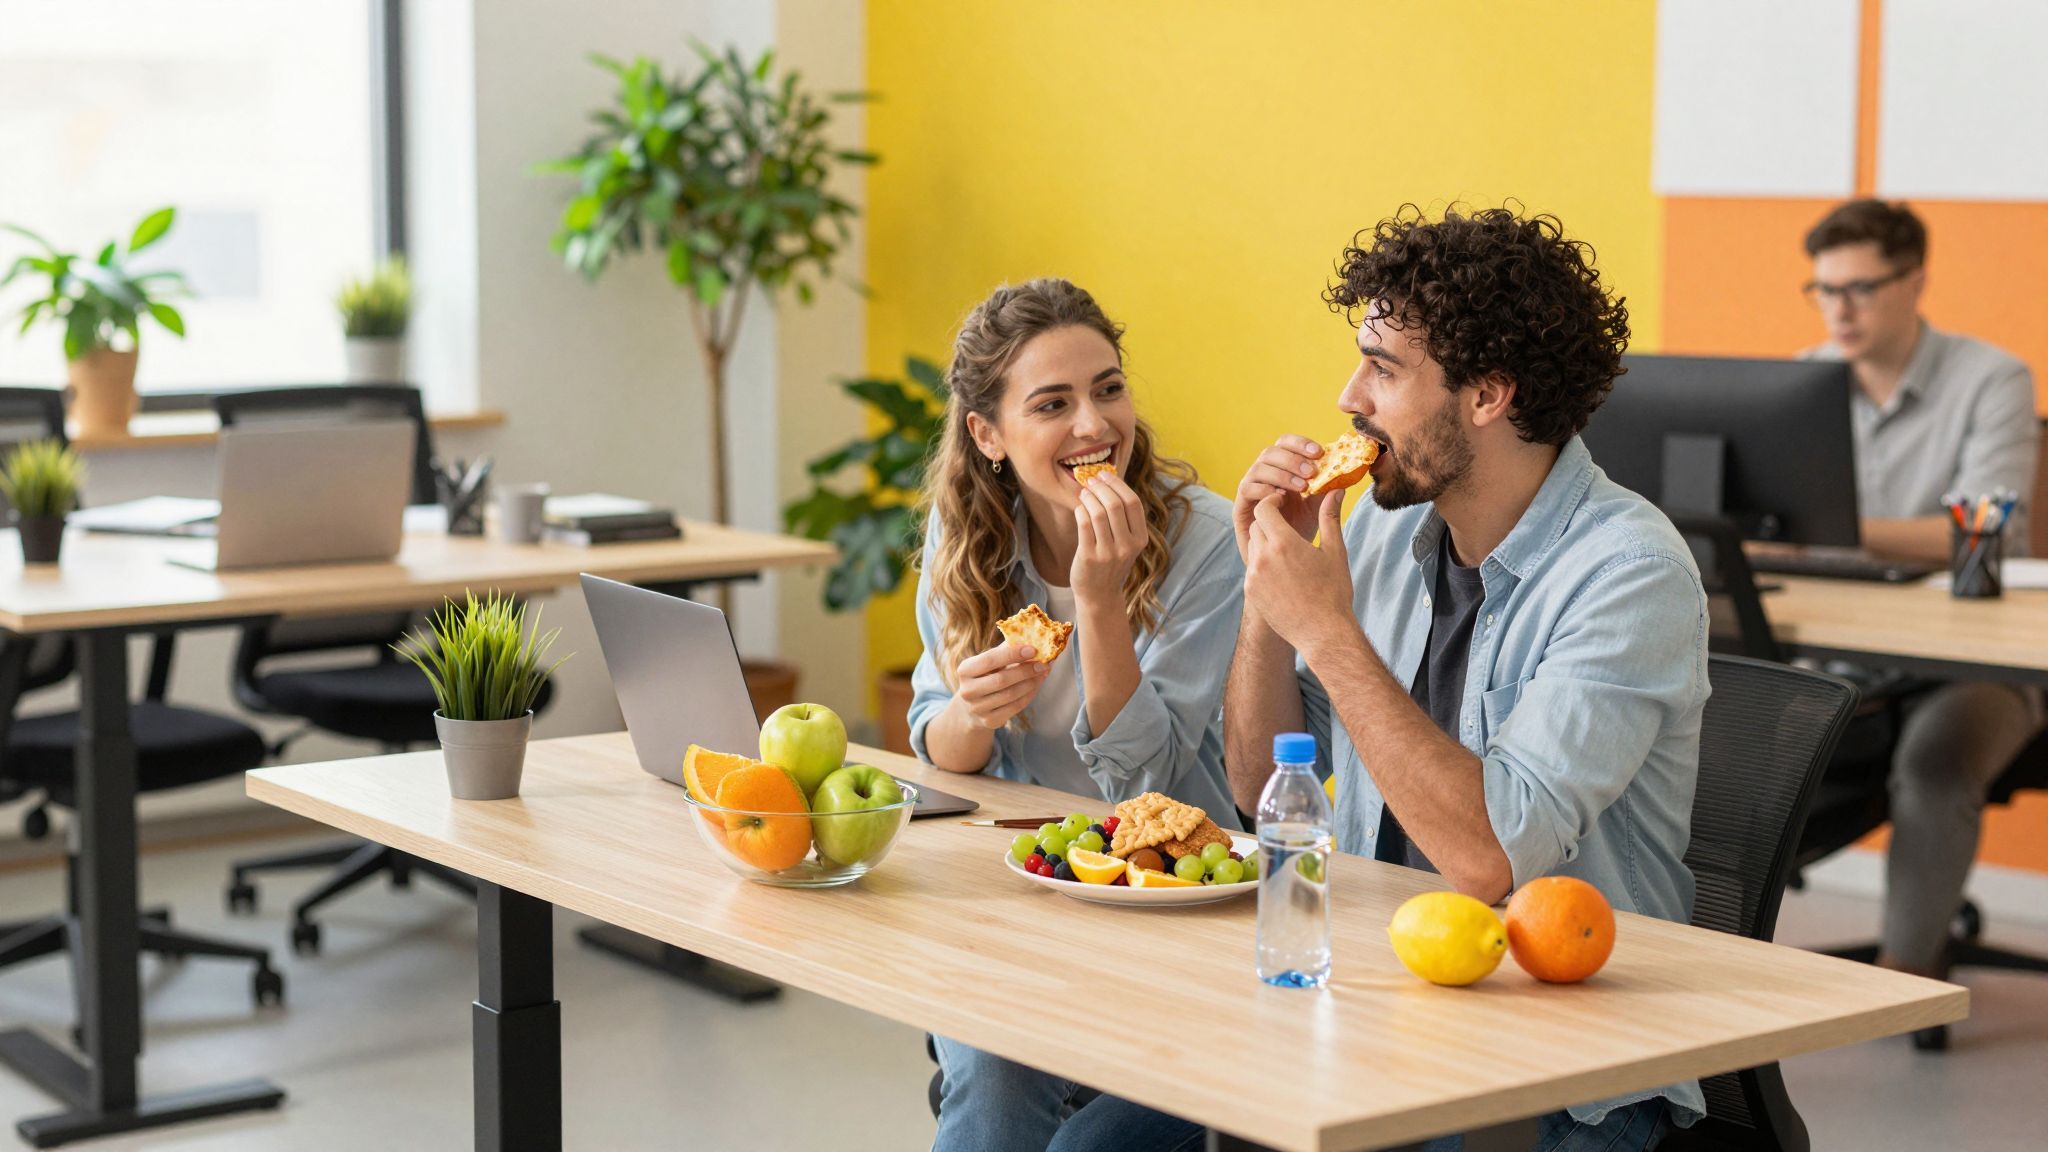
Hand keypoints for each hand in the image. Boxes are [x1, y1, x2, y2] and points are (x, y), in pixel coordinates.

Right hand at [949, 641, 1050, 729]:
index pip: (989, 660)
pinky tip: (1036, 685)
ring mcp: (977, 708)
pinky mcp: (989, 721)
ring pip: (1010, 695)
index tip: (1033, 649)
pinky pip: (1015, 707)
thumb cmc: (984, 677)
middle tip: (1044, 663)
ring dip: (1031, 683)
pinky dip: (1029, 695)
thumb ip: (1004, 650)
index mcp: (965, 670)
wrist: (970, 708)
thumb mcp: (989, 663)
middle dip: (1025, 671)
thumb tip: (1030, 636)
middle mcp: (967, 691)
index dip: (1012, 654)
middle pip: (1001, 680)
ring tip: (1044, 673)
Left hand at [1070, 470, 1146, 605]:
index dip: (1117, 484)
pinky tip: (1080, 508)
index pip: (1133, 503)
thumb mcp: (1126, 543)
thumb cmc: (1111, 563)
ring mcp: (1109, 553)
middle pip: (1115, 505)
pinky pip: (1084, 524)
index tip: (1105, 474)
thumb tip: (1107, 481)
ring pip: (1098, 513)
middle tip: (1091, 480)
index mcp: (1140, 539)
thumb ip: (1122, 517)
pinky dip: (1080, 511)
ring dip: (1089, 497)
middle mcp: (1127, 546)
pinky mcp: (1090, 557)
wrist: (1100, 595)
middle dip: (1101, 487)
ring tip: (1084, 493)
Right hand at [1234, 435, 1330, 557]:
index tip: (1319, 453)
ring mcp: (1251, 490)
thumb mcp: (1316, 512)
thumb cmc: (1298, 534)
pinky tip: (1281, 497)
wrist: (1283, 565)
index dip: (1301, 444)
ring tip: (1302, 487)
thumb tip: (1342, 478)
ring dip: (1282, 473)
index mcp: (1282, 471)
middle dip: (1293, 459)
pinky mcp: (1241, 507)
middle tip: (1312, 472)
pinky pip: (1247, 489)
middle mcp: (1264, 477)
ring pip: (1259, 468)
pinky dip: (1264, 489)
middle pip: (1271, 452)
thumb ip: (1325, 495)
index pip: (1286, 445)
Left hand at [1244, 488, 1356, 656]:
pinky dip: (1263, 564)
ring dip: (1265, 543)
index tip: (1282, 502)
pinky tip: (1282, 573)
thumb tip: (1335, 491)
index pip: (1263, 509)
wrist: (1322, 633)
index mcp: (1284, 543)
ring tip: (1287, 551)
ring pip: (1252, 547)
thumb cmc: (1333, 592)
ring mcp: (1254, 576)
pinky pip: (1251, 568)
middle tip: (1286, 526)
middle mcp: (1263, 557)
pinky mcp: (1251, 592)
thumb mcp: (1335, 551)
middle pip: (1256, 526)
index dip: (1271, 502)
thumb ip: (1330, 518)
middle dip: (1269, 522)